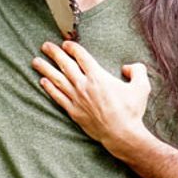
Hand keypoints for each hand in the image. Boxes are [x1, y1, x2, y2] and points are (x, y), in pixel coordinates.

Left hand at [32, 40, 151, 156]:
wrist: (121, 134)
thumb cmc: (132, 110)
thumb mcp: (142, 87)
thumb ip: (137, 71)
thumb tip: (128, 67)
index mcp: (98, 76)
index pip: (81, 57)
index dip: (72, 48)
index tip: (65, 43)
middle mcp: (84, 85)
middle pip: (65, 64)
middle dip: (54, 53)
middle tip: (45, 46)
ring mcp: (76, 98)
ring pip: (57, 79)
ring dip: (45, 69)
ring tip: (35, 61)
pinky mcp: (73, 111)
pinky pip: (57, 97)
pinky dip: (49, 88)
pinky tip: (42, 81)